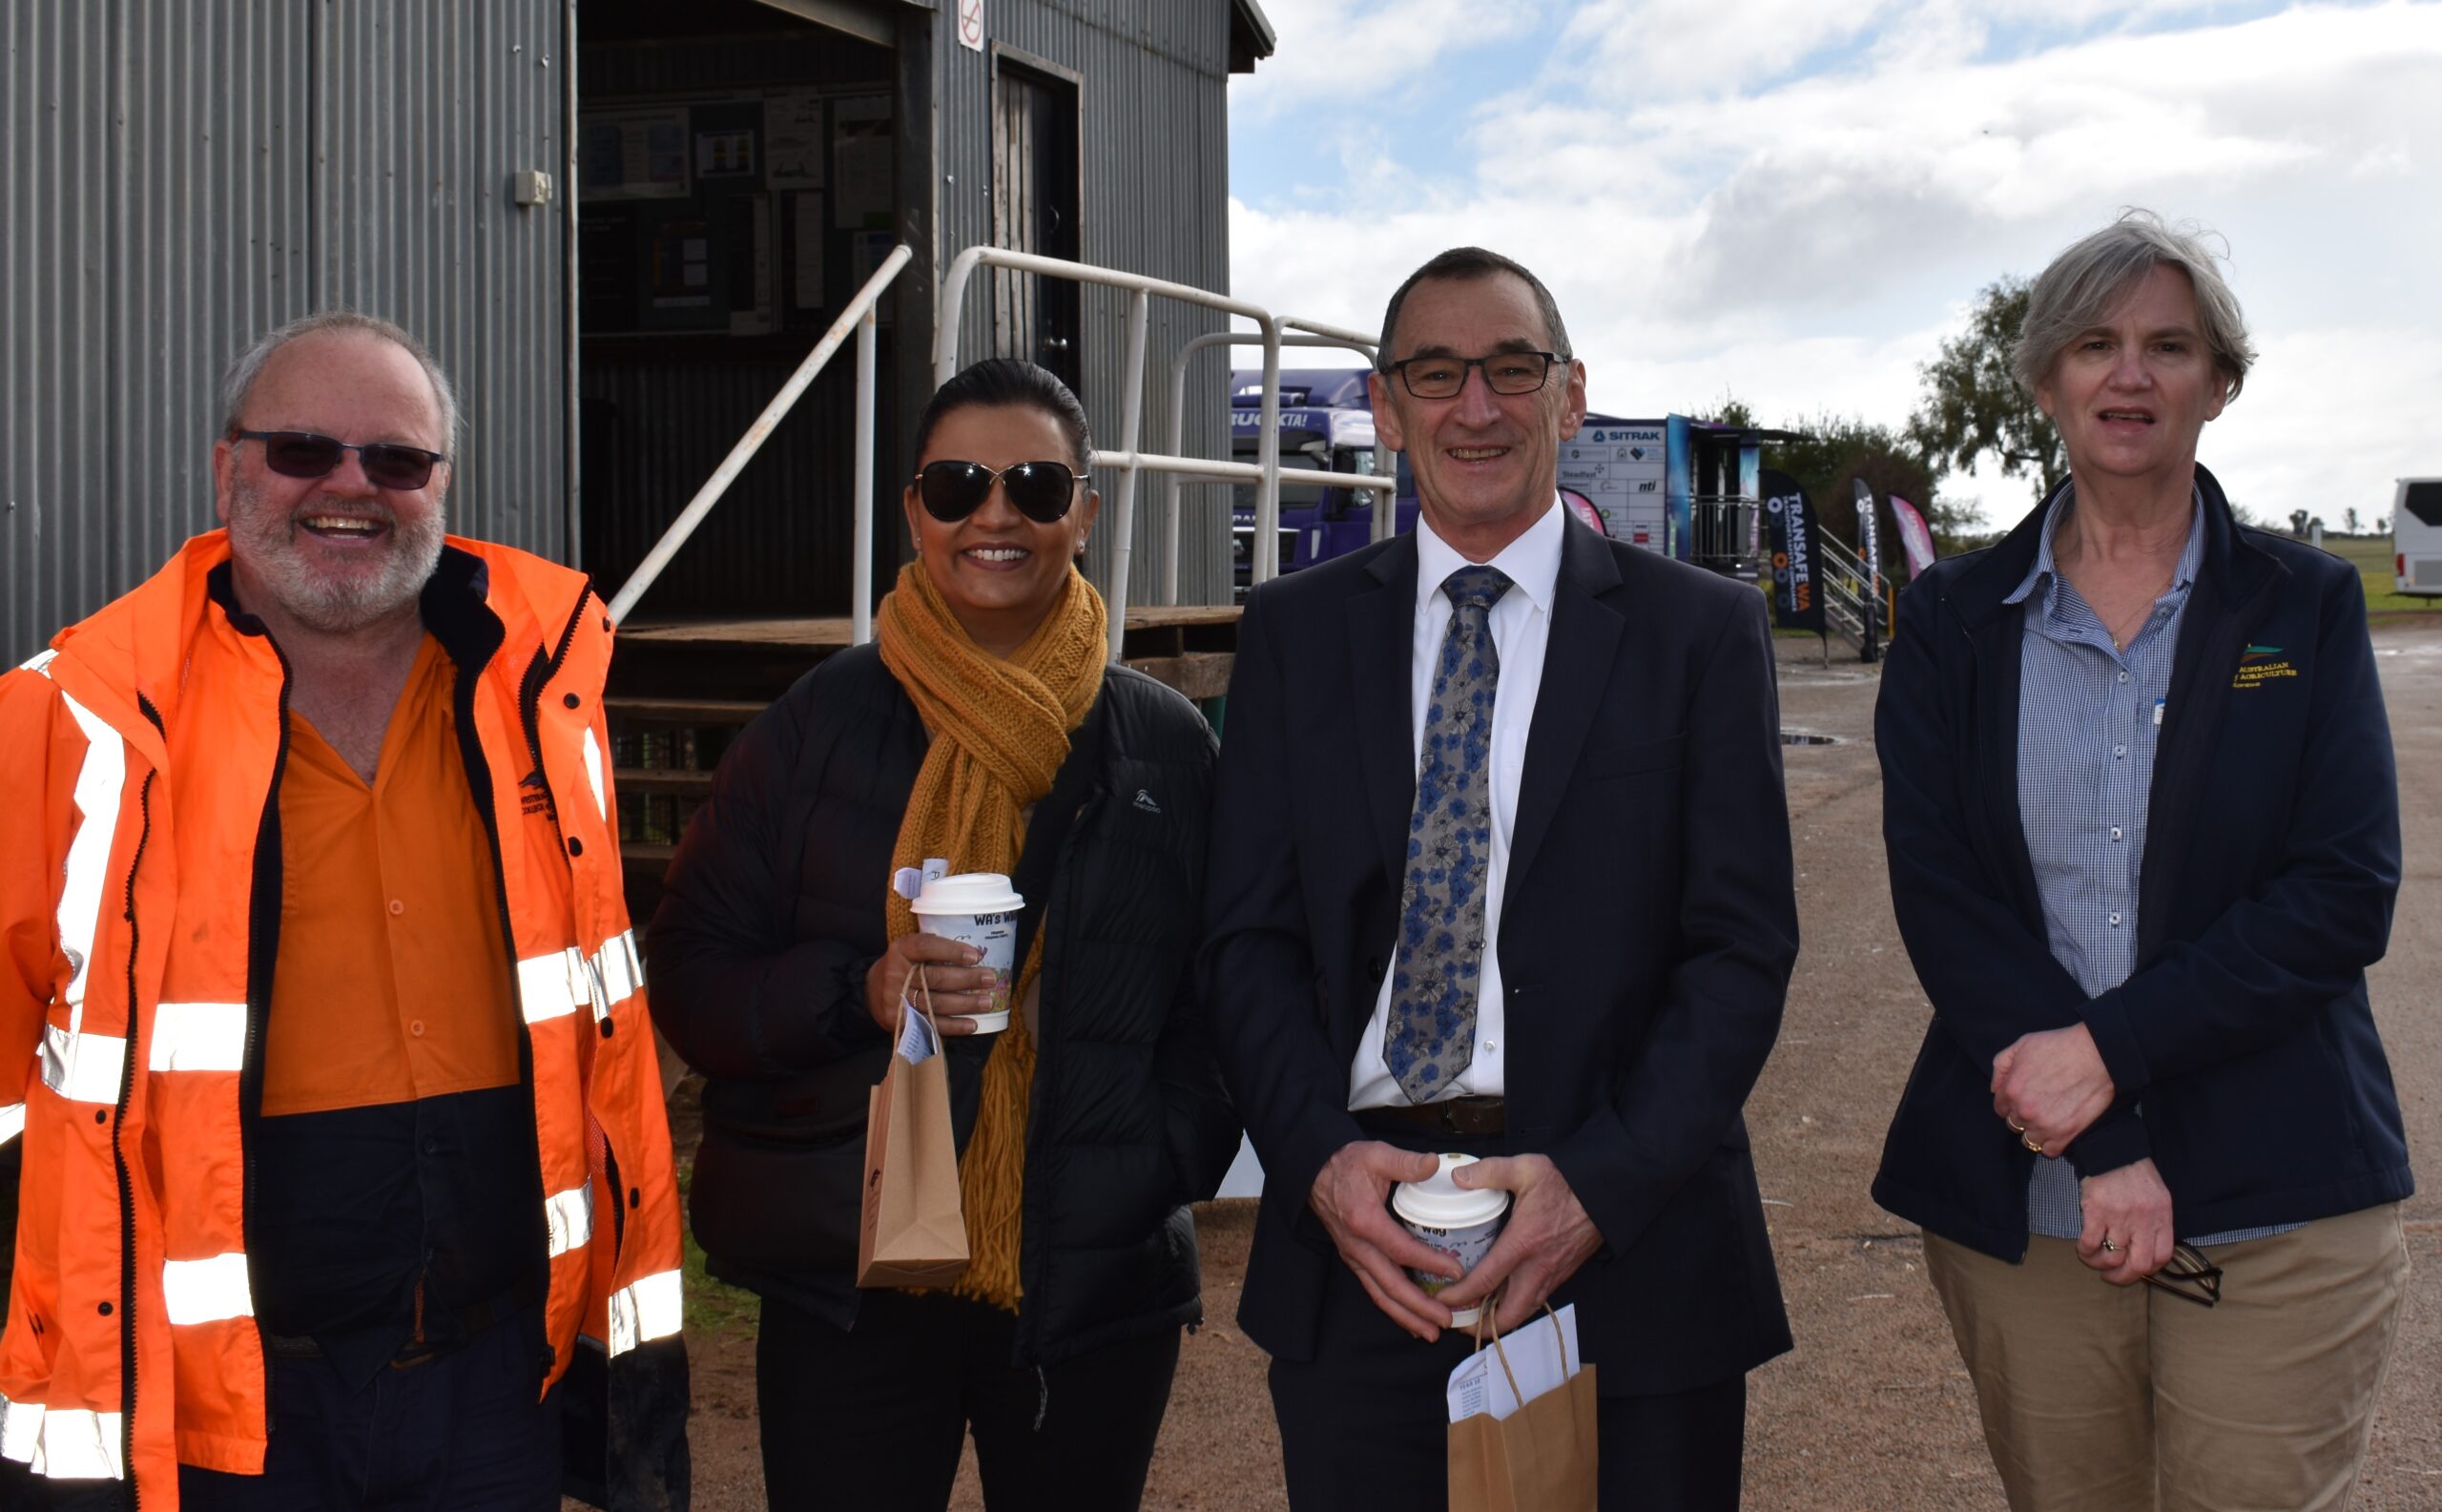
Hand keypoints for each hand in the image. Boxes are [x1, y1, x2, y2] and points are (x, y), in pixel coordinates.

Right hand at [864, 932, 998, 1036]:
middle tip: (990, 979)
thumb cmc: (902, 967)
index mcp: (900, 950)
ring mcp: (897, 1000)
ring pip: (935, 1003)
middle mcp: (896, 974)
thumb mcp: (910, 950)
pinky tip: (972, 1024)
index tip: (975, 956)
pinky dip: (954, 1025)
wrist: (871, 992)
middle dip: (967, 979)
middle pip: (935, 977)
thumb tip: (974, 955)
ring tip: (987, 1002)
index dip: (951, 951)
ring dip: (965, 1004)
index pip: (926, 947)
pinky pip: (930, 1024)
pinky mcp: (901, 1021)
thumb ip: (933, 950)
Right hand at [1309, 1142, 1454, 1340]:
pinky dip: (1393, 1307)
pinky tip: (1410, 1319)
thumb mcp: (1376, 1154)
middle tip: (1446, 1321)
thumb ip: (1406, 1162)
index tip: (1456, 1272)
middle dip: (1419, 1307)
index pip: (1402, 1250)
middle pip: (1390, 1285)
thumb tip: (1433, 1164)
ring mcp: (1354, 1256)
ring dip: (1406, 1316)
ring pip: (1380, 1294)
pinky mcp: (1355, 1259)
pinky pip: (1374, 1289)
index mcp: (1364, 1221)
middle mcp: (1357, 1246)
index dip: (1430, 1262)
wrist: (1314, 1172)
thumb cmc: (1347, 1164)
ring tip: (1431, 1331)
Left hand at [1436, 1155, 1604, 1334]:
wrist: (1604, 1194)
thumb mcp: (1525, 1168)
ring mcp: (1551, 1276)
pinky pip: (1535, 1301)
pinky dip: (1515, 1306)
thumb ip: (1489, 1171)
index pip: (1484, 1282)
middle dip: (1481, 1327)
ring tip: (1475, 1313)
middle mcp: (1537, 1269)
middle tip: (1458, 1321)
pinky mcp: (1560, 1275)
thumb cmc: (1566, 1183)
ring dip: (1499, 1319)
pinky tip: (1501, 1296)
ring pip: (1522, 1312)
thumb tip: (1458, 1178)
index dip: (1458, 1297)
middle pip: (1507, 1316)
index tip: (1440, 1300)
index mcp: (1522, 1245)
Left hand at [1993, 1024, 2113, 1154]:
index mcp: (2011, 1090)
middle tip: (2038, 1106)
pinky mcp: (2066, 1135)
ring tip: (2048, 1118)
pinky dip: (2051, 1144)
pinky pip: (2049, 1151)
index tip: (2023, 1099)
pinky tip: (2056, 1131)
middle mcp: (2025, 1111)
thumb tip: (1995, 1089)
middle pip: (2013, 1124)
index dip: (2010, 1103)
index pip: (2000, 1108)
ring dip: (2035, 1131)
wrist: (2098, 1055)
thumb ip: (2001, 1066)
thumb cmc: (2061, 1047)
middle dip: (2022, 1116)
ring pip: (2029, 1140)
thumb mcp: (2022, 1044)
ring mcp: (2045, 1125)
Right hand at [2077, 1158, 2173, 1283]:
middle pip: (2139, 1265)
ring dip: (2100, 1265)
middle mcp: (2143, 1220)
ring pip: (2112, 1257)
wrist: (2111, 1149)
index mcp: (2161, 1216)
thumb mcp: (2156, 1197)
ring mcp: (2119, 1217)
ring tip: (2094, 1260)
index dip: (2149, 1269)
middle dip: (2124, 1277)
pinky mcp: (2096, 1211)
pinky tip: (2083, 1248)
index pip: (2163, 1256)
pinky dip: (2085, 1251)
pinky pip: (2090, 1243)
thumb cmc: (2134, 1173)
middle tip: (2112, 1276)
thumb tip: (2144, 1249)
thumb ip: (2154, 1222)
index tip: (2137, 1270)